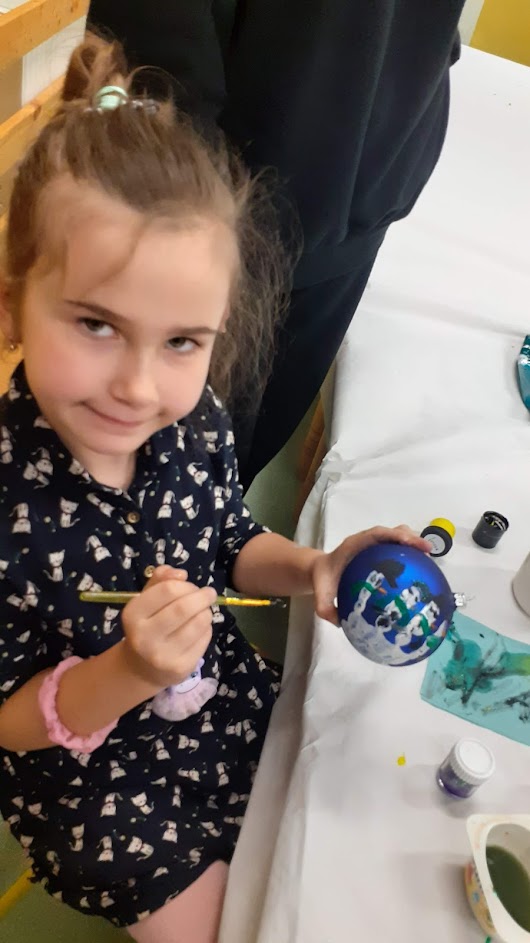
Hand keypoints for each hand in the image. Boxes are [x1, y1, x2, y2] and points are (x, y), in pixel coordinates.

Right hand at [120, 566, 216, 687]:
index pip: (168, 589)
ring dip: (206, 612)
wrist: (142, 669)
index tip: (191, 586)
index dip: (186, 584)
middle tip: (209, 594)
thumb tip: (181, 574)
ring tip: (203, 611)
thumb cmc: (148, 626)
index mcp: (133, 615)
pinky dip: (207, 629)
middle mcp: (144, 637)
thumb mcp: (146, 600)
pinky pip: (204, 639)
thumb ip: (161, 580)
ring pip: (199, 623)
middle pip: (184, 608)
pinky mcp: (180, 668)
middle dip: (202, 596)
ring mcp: (162, 655)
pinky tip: (199, 629)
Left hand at [311, 525, 430, 624]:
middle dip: (411, 538)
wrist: (320, 573)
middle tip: (427, 551)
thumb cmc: (323, 581)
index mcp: (353, 546)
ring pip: (397, 538)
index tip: (410, 542)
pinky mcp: (378, 553)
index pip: (376, 534)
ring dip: (414, 544)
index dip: (395, 535)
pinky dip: (410, 555)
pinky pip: (396, 550)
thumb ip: (326, 609)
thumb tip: (341, 623)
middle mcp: (366, 542)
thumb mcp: (320, 596)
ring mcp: (373, 546)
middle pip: (391, 532)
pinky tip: (421, 571)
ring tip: (429, 559)